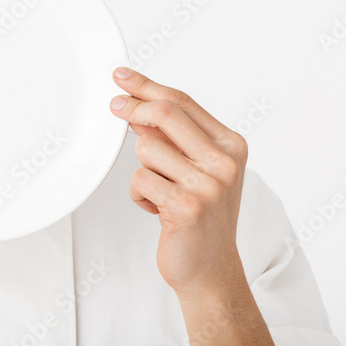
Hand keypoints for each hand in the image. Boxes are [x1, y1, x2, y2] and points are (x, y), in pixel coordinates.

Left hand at [108, 67, 248, 295]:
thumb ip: (174, 138)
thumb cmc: (201, 216)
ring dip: (142, 169)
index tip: (122, 76)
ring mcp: (208, 184)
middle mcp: (225, 162)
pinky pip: (139, 180)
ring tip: (159, 191)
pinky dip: (139, 195)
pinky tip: (156, 210)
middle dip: (133, 107)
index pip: (183, 102)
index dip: (147, 85)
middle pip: (165, 113)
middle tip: (114, 106)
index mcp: (231, 145)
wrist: (211, 269)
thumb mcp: (196, 169)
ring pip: (146, 147)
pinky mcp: (187, 206)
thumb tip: (138, 107)